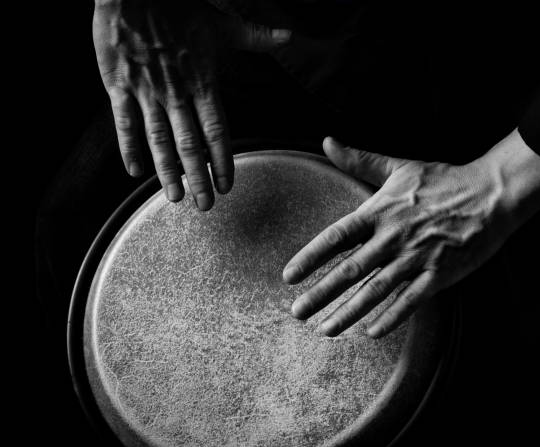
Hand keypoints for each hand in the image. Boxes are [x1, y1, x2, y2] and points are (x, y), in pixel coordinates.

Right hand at [93, 0, 290, 208]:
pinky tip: (134, 171)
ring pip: (159, 140)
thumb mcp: (222, 25)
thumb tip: (290, 36)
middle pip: (190, 144)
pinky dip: (129, 147)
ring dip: (167, 171)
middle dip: (198, 177)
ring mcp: (147, 91)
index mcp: (203, 83)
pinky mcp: (120, 86)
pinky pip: (125, 123)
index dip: (223, 160)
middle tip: (205, 204)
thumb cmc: (180, 7)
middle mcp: (177, 93)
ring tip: (174, 197)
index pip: (218, 131)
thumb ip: (256, 36)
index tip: (227, 184)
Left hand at [283, 131, 539, 337]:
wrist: (492, 193)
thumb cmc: (442, 180)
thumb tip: (326, 141)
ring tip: (326, 330)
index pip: (337, 236)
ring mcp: (417, 256)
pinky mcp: (440, 273)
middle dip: (322, 293)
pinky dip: (392, 317)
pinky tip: (371, 332)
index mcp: (380, 211)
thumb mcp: (398, 167)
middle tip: (297, 312)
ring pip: (377, 290)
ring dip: (349, 312)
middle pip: (351, 269)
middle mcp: (394, 236)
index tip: (288, 276)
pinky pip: (411, 300)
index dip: (310, 256)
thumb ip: (359, 160)